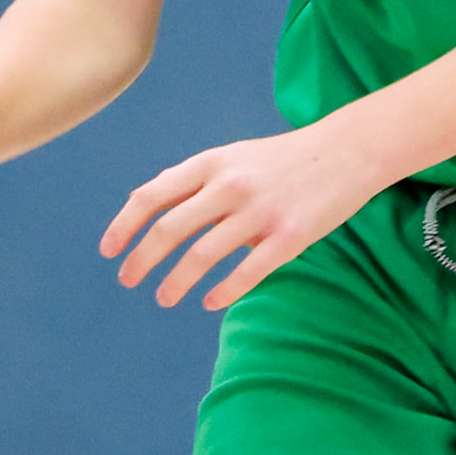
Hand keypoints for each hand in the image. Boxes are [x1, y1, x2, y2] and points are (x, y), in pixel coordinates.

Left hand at [104, 125, 389, 311]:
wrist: (347, 152)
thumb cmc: (282, 160)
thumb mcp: (233, 157)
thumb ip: (194, 181)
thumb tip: (146, 207)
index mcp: (211, 163)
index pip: (152, 195)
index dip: (124, 225)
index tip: (108, 250)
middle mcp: (230, 186)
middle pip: (170, 229)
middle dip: (141, 260)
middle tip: (128, 280)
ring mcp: (259, 212)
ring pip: (202, 256)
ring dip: (175, 282)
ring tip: (163, 298)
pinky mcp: (288, 237)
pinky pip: (246, 273)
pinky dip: (222, 292)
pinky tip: (209, 303)